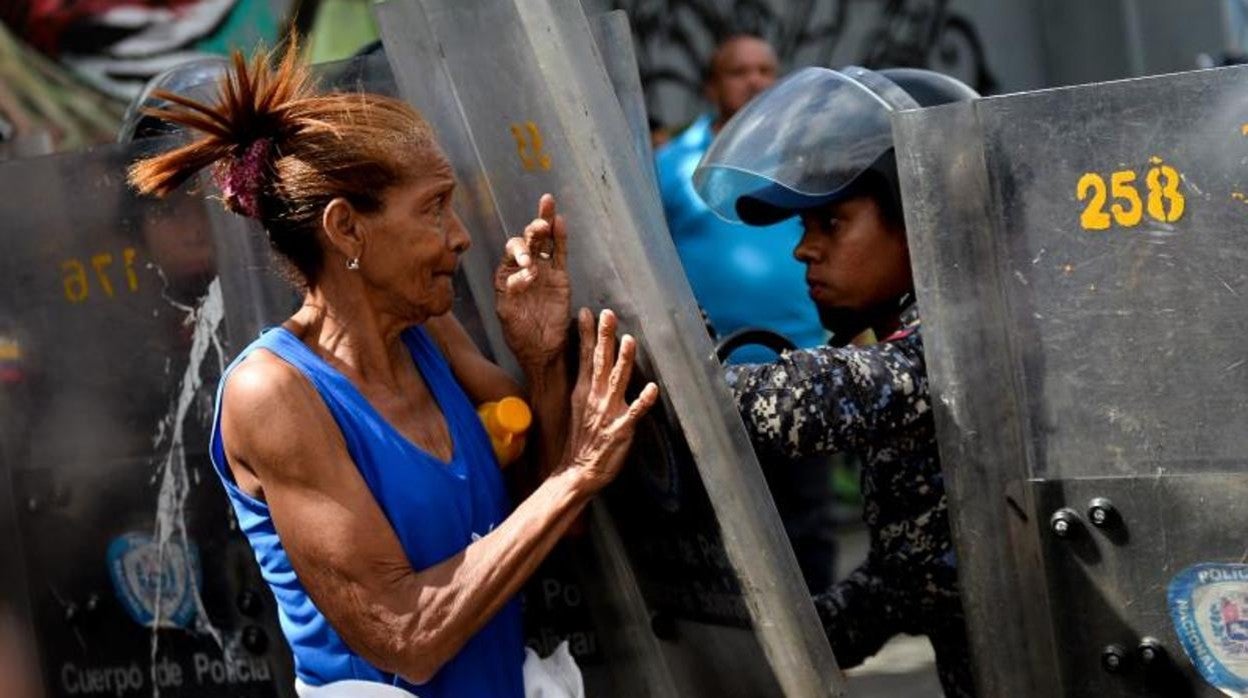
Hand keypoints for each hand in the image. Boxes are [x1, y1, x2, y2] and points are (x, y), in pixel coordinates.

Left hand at [495, 194, 570, 370]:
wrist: (542, 350)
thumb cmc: (520, 335)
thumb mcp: (508, 314)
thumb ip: (511, 292)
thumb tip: (525, 273)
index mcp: (506, 275)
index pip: (511, 252)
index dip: (520, 253)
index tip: (528, 267)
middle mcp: (524, 269)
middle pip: (528, 240)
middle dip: (532, 231)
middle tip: (539, 226)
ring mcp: (543, 271)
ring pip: (545, 241)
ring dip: (545, 223)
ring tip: (547, 204)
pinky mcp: (560, 278)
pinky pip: (560, 254)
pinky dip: (560, 238)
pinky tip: (559, 222)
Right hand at [561, 308, 659, 492]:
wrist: (577, 470)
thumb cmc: (581, 439)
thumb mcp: (578, 406)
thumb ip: (587, 383)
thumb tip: (590, 361)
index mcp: (583, 391)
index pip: (585, 357)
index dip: (586, 334)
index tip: (586, 312)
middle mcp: (595, 398)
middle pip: (600, 362)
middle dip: (604, 337)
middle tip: (608, 314)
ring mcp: (608, 413)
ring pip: (617, 381)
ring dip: (623, 361)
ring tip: (629, 341)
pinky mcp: (621, 429)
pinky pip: (634, 413)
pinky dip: (643, 401)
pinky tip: (652, 389)